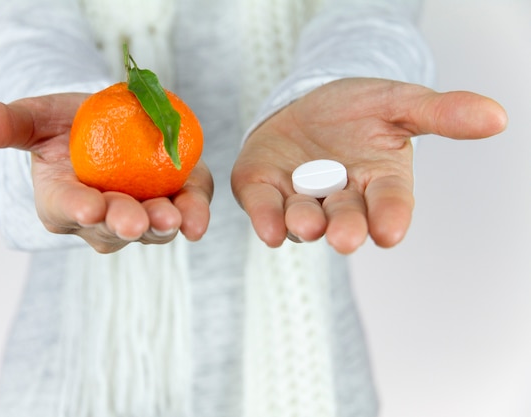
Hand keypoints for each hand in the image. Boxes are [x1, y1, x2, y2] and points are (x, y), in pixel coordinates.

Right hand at [0, 93, 212, 252]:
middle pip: (109, 228)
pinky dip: (194, 216)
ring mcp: (139, 215)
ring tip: (172, 217)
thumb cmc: (68, 126)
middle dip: (122, 224)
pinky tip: (197, 220)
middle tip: (134, 221)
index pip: (64, 209)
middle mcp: (100, 219)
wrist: (113, 125)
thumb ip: (5, 123)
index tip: (87, 207)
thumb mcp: (36, 118)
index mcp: (62, 201)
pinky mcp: (174, 202)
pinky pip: (186, 213)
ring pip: (150, 229)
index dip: (75, 209)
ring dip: (161, 225)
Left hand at [231, 78, 506, 253]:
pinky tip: (269, 229)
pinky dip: (266, 218)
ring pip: (304, 218)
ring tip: (308, 224)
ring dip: (304, 223)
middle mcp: (340, 200)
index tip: (390, 231)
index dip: (390, 217)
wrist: (307, 101)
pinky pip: (264, 207)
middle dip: (346, 228)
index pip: (389, 204)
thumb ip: (440, 113)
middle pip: (346, 219)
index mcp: (379, 184)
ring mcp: (300, 198)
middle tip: (346, 237)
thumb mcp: (399, 102)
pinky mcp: (263, 190)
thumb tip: (497, 116)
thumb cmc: (357, 109)